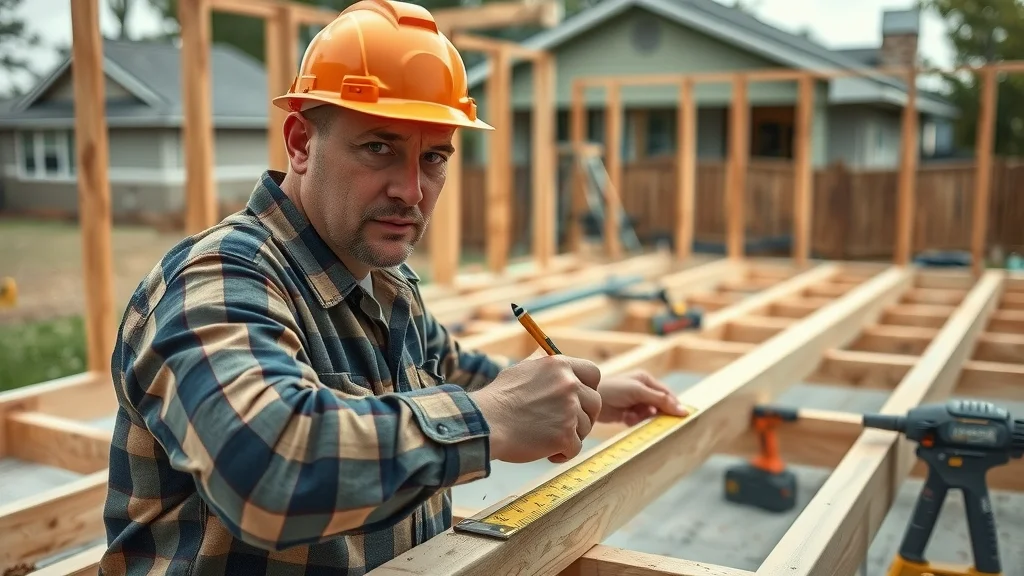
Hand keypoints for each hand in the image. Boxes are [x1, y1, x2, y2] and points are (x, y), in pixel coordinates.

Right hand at [470, 355, 601, 463]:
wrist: (484, 423)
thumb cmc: (498, 399)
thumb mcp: (522, 369)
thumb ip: (544, 365)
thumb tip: (552, 357)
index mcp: (559, 365)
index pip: (593, 374)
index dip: (589, 388)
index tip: (580, 399)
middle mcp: (568, 384)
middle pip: (595, 403)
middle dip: (584, 416)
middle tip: (565, 424)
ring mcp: (569, 410)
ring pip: (585, 427)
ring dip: (570, 436)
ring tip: (546, 437)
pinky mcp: (565, 435)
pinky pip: (575, 448)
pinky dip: (562, 453)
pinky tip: (545, 452)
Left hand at [596, 369, 688, 425]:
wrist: (591, 400)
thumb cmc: (613, 390)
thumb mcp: (639, 391)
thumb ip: (661, 400)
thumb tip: (683, 409)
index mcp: (645, 379)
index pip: (666, 393)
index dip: (674, 405)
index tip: (682, 417)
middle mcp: (641, 390)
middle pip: (659, 405)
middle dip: (656, 413)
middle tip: (652, 418)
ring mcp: (634, 402)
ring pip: (649, 415)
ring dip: (643, 417)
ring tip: (633, 415)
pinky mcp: (626, 413)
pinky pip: (638, 420)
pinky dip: (634, 421)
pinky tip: (626, 418)